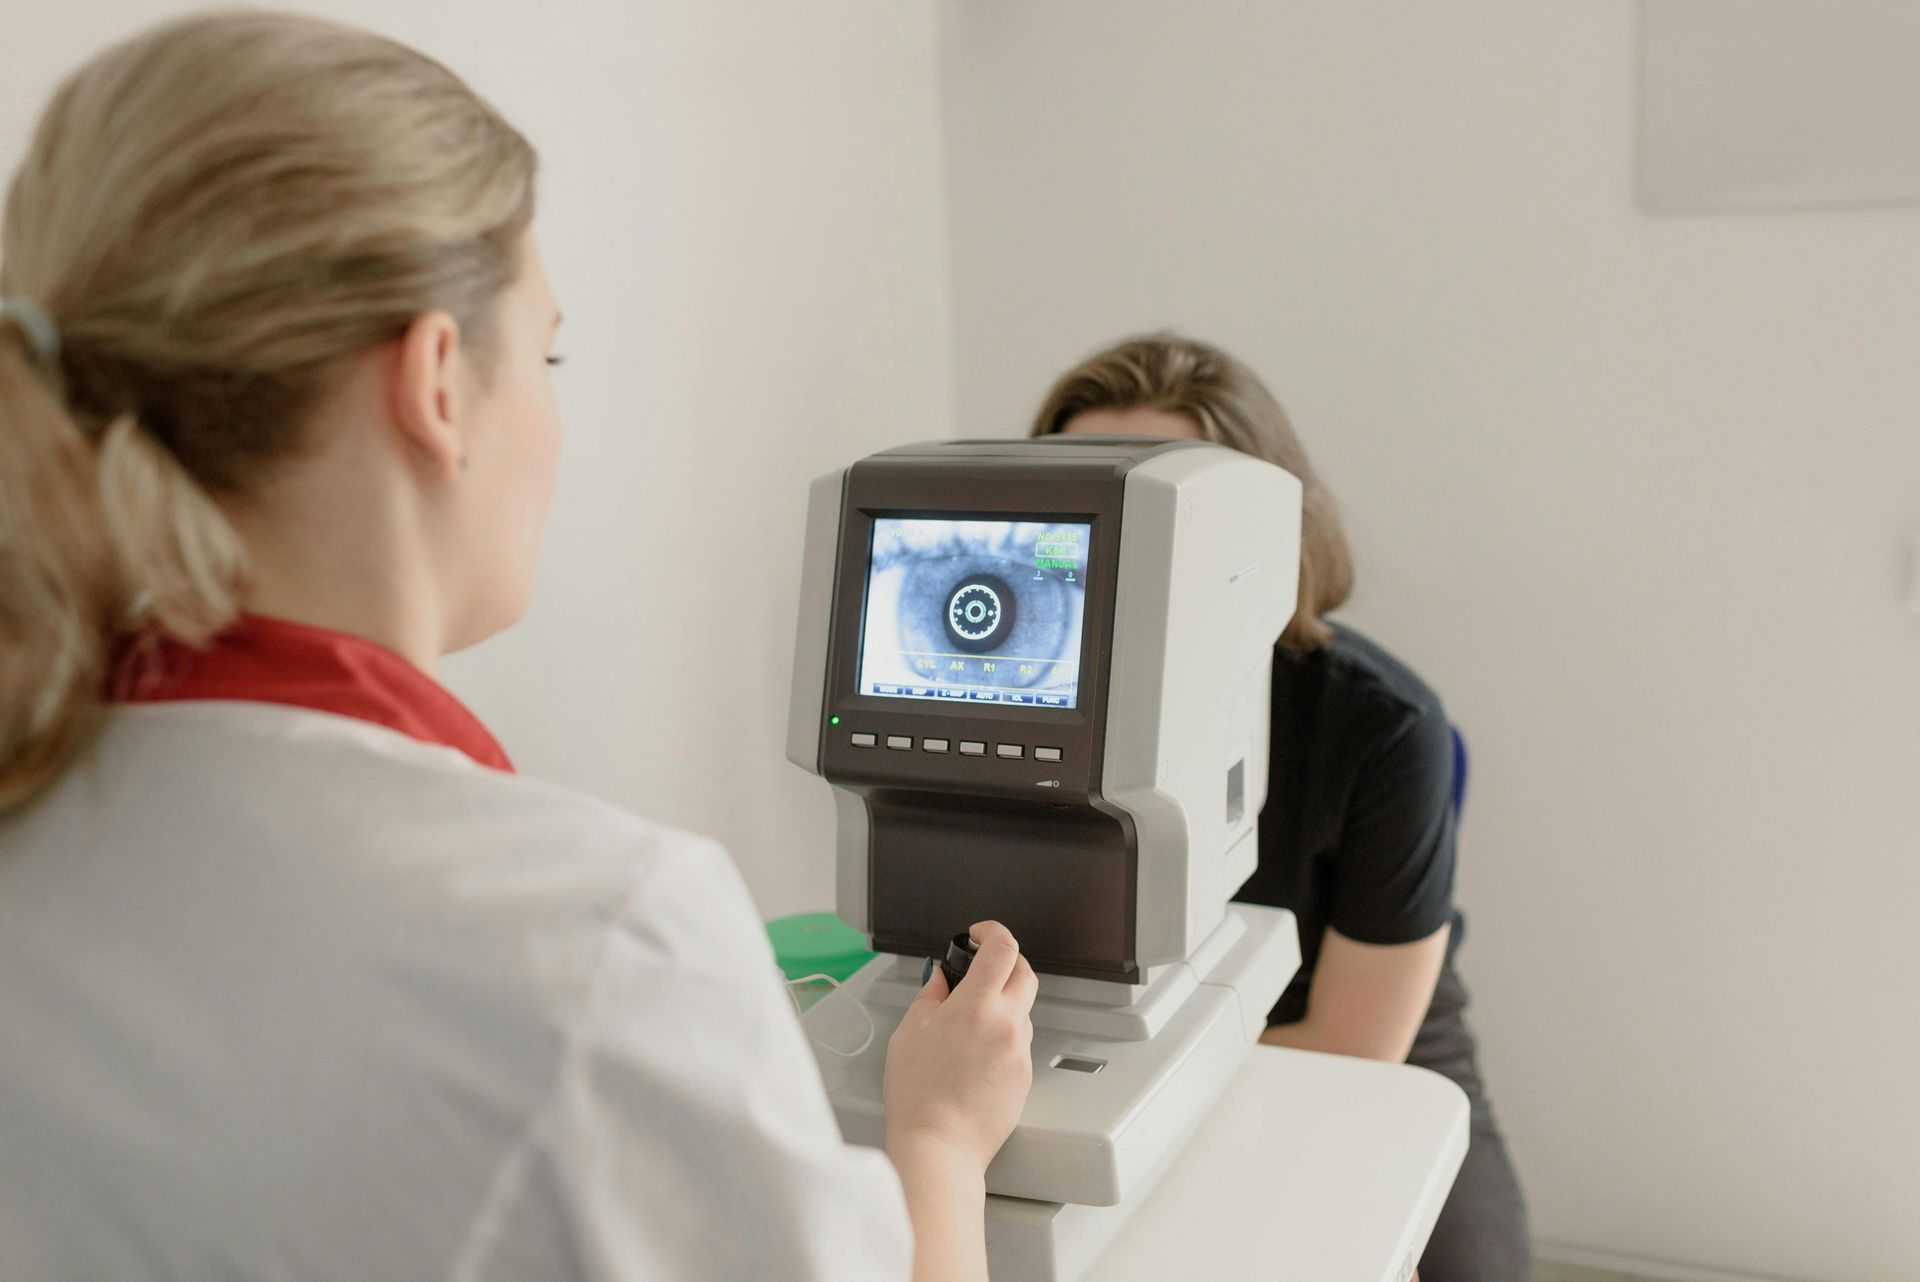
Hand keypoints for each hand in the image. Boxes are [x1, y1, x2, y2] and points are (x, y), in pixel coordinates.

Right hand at [882, 920, 1037, 1173]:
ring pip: (1022, 1011)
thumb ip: (930, 995)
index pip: (1003, 948)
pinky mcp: (1025, 1076)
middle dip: (1006, 963)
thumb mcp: (910, 1032)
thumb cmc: (918, 1096)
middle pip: (1025, 973)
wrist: (940, 1146)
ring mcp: (1020, 1051)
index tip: (979, 935)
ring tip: (968, 1028)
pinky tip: (975, 1059)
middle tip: (982, 970)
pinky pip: (1018, 1044)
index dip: (992, 932)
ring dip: (1003, 1005)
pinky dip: (1002, 1039)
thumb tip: (941, 977)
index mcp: (977, 1006)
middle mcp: (1007, 1024)